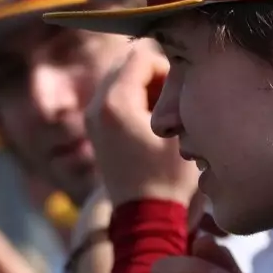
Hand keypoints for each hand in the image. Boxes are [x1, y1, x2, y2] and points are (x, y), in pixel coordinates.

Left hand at [86, 42, 197, 205]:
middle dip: (153, 75)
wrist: (144, 217)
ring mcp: (92, 117)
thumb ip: (175, 91)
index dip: (167, 68)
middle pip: (127, 63)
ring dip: (143, 87)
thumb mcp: (181, 129)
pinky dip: (133, 100)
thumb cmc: (169, 176)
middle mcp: (96, 105)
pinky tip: (151, 123)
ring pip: (120, 79)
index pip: (142, 56)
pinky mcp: (95, 129)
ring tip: (163, 113)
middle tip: (173, 101)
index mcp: (116, 102)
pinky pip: (114, 97)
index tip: (180, 92)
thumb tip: (177, 67)